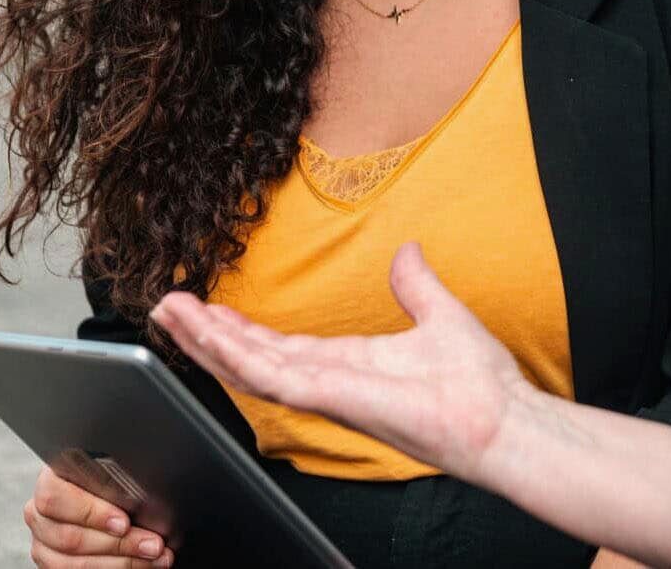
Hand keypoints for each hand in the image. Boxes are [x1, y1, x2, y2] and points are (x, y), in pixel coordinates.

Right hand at [25, 464, 172, 566]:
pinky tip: (139, 565)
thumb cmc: (109, 477)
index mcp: (49, 482)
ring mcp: (42, 544)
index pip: (56, 498)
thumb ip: (114, 477)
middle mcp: (39, 515)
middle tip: (153, 545)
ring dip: (121, 563)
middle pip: (71, 538)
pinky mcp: (50, 564)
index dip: (92, 513)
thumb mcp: (109, 469)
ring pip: (73, 564)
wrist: (99, 494)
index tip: (125, 523)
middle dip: (120, 544)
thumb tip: (142, 490)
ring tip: (154, 558)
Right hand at [151, 241, 528, 484]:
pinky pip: (275, 377)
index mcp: (350, 363)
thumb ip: (416, 285)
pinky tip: (211, 335)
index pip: (280, 346)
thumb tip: (407, 251)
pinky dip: (239, 356)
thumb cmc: (479, 383)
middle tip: (167, 304)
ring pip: (251, 367)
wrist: (502, 418)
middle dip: (208, 333)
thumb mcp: (440, 316)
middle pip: (252, 357)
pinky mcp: (335, 398)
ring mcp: (328, 393)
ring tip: (171, 312)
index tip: (208, 306)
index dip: (241, 329)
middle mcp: (331, 381)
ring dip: (209, 340)